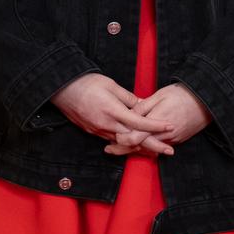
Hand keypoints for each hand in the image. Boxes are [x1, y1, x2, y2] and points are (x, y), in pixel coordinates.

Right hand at [50, 73, 174, 155]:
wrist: (62, 89)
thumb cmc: (87, 83)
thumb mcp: (111, 85)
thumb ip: (128, 97)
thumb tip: (143, 105)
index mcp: (113, 111)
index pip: (139, 122)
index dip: (156, 126)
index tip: (170, 126)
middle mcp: (107, 124)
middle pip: (134, 140)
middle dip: (153, 146)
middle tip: (169, 151)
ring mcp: (99, 130)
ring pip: (124, 144)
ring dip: (140, 147)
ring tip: (156, 150)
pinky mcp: (93, 132)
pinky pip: (113, 141)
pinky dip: (126, 144)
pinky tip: (135, 144)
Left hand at [104, 83, 212, 155]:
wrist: (206, 102)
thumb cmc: (181, 95)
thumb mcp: (160, 96)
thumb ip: (143, 107)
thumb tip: (128, 113)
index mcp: (157, 121)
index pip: (136, 136)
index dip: (122, 139)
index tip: (112, 138)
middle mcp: (164, 134)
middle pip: (140, 146)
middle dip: (123, 149)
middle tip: (109, 149)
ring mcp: (171, 139)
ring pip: (149, 148)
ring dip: (134, 149)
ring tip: (118, 148)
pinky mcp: (177, 140)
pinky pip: (159, 146)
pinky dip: (147, 147)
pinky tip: (137, 146)